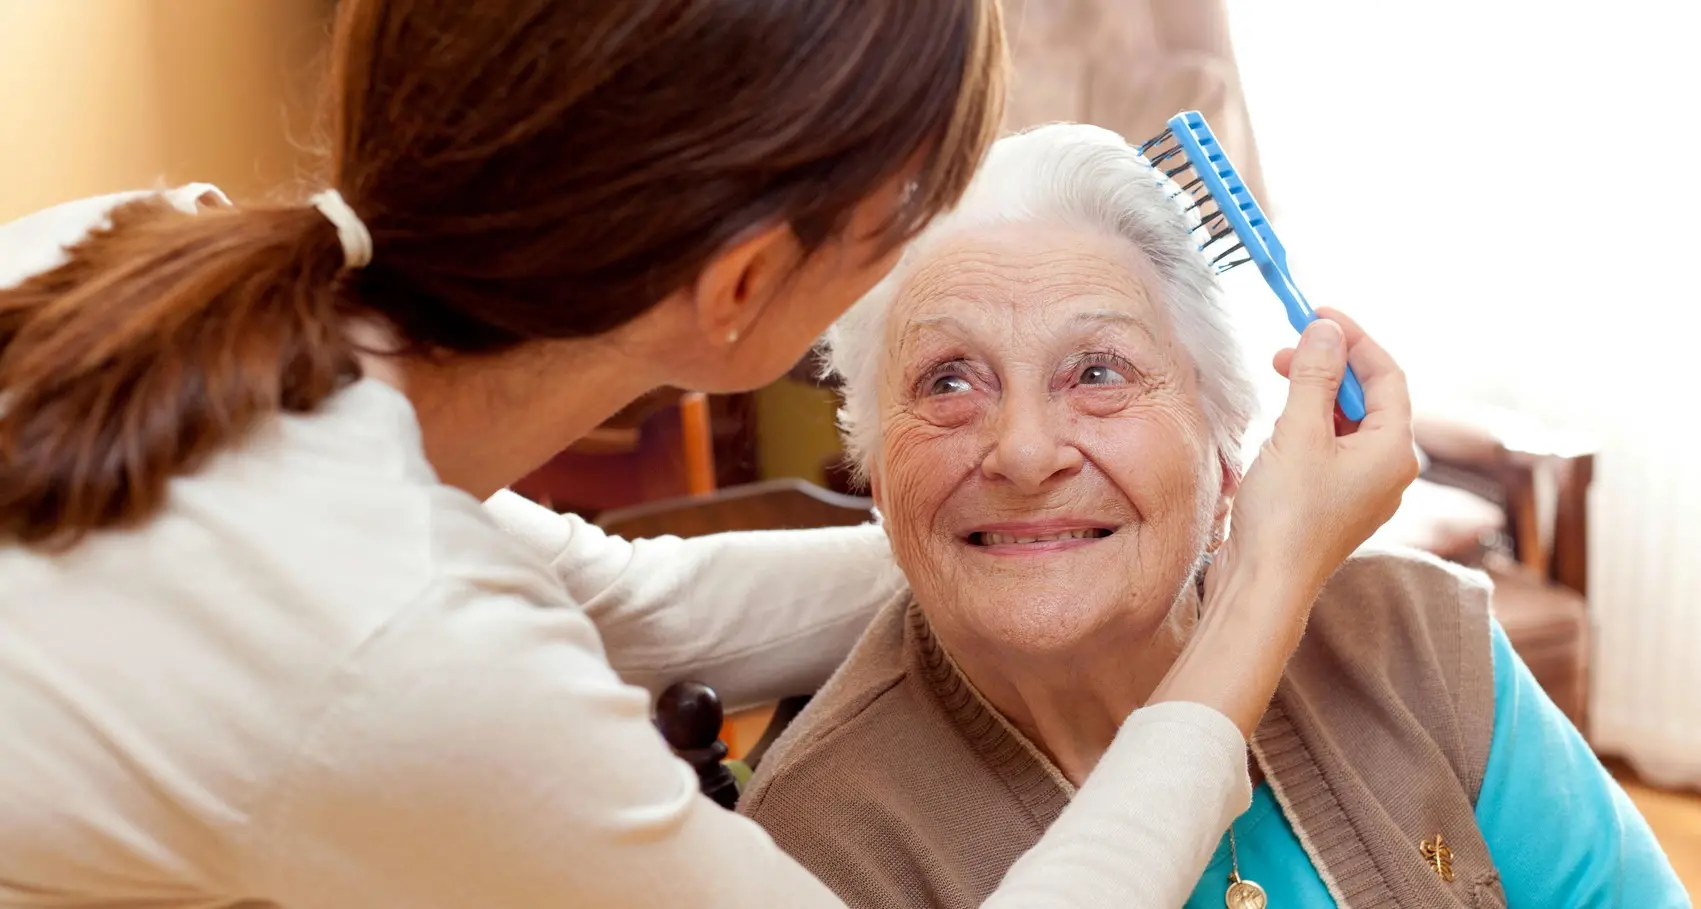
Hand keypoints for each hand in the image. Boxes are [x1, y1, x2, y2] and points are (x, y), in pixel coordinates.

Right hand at [1213, 308, 1418, 602]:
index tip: (1317, 313)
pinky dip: (1310, 425)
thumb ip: (1315, 376)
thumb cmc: (1286, 517)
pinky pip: (1333, 448)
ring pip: (1347, 423)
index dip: (1353, 338)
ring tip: (1278, 382)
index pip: (1386, 375)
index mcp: (1394, 450)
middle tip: (1287, 347)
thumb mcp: (1297, 433)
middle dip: (1329, 366)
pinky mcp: (1338, 503)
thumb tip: (1326, 330)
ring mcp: (1365, 489)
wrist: (1266, 585)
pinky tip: (1280, 426)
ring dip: (1316, 394)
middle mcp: (1390, 469)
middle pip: (1368, 397)